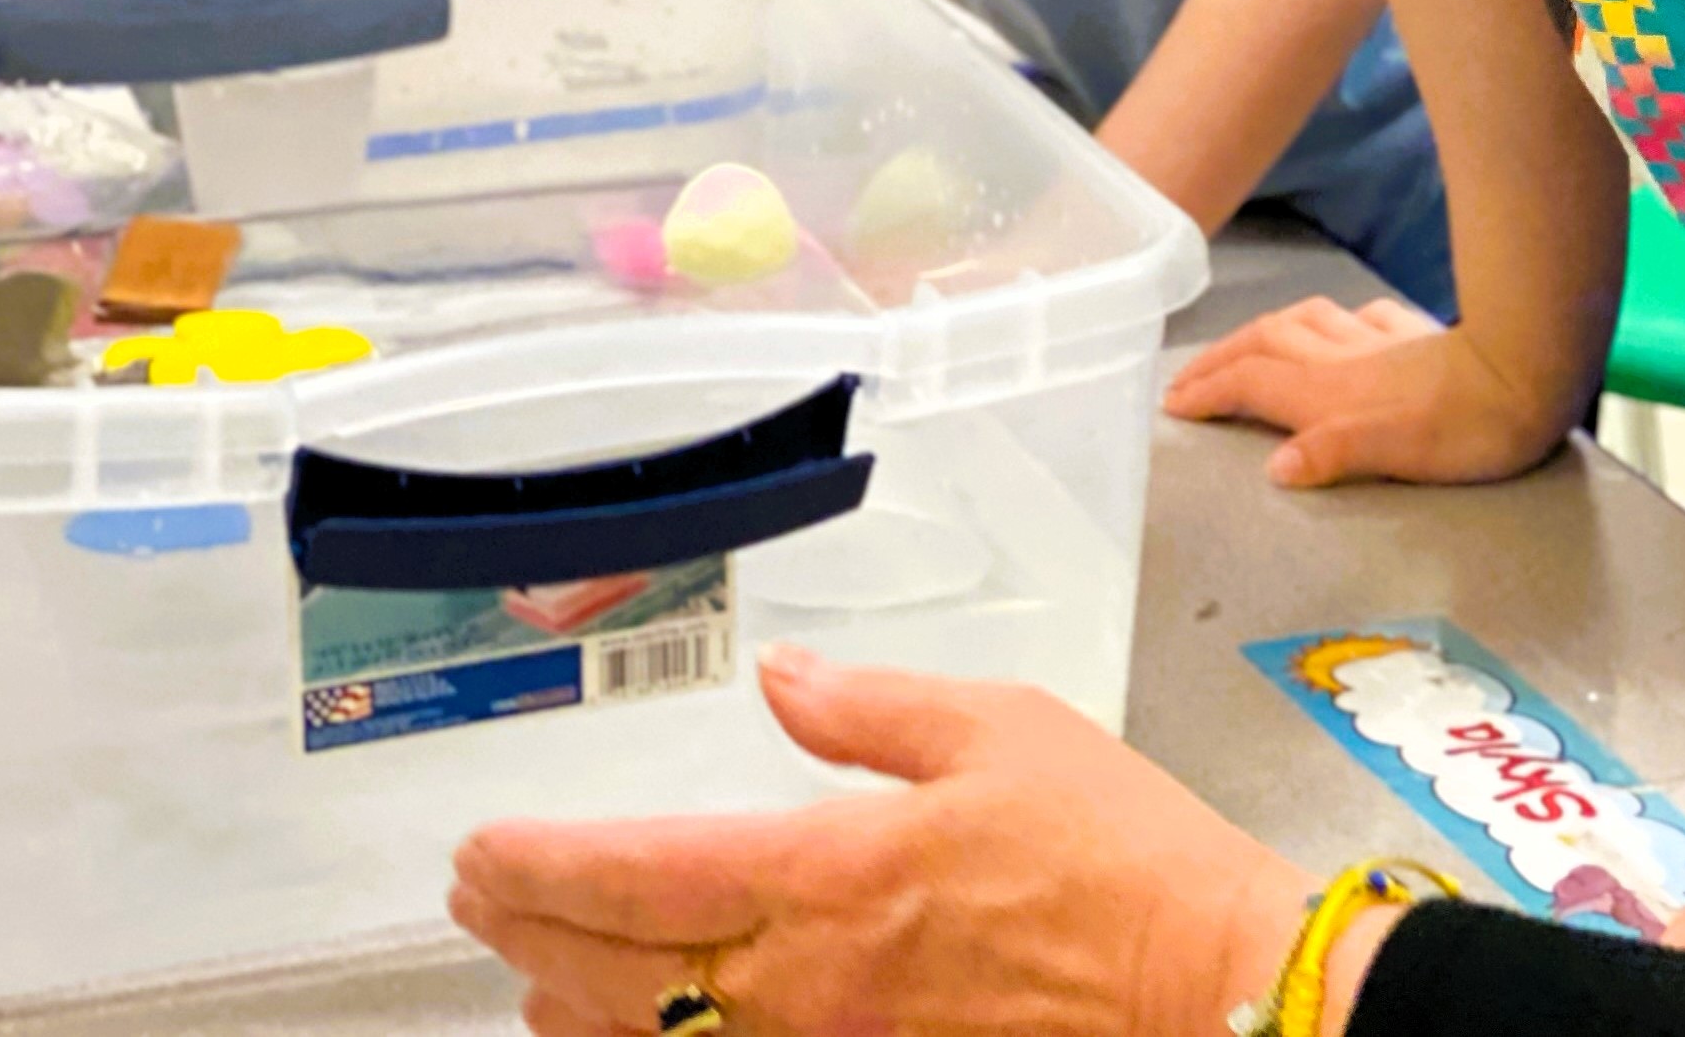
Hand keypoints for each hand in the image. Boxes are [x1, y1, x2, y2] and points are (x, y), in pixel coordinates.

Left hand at [450, 646, 1305, 1036]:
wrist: (1207, 987)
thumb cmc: (1120, 860)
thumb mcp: (1001, 730)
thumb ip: (871, 710)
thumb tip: (784, 680)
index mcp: (831, 877)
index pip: (637, 875)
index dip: (541, 863)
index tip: (483, 845)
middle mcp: (805, 986)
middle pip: (616, 971)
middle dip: (529, 929)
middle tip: (477, 895)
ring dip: (572, 1006)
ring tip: (528, 970)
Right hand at [1161, 296, 1566, 486]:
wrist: (1527, 375)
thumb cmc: (1465, 429)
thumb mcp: (1396, 453)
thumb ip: (1332, 453)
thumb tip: (1275, 467)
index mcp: (1328, 392)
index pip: (1251, 382)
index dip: (1208, 390)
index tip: (1173, 404)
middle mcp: (1343, 361)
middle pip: (1265, 343)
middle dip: (1221, 357)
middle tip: (1190, 377)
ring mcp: (1378, 343)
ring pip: (1305, 321)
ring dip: (1265, 330)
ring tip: (1247, 344)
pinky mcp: (1414, 334)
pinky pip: (1360, 318)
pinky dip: (1334, 321)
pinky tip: (1343, 327)